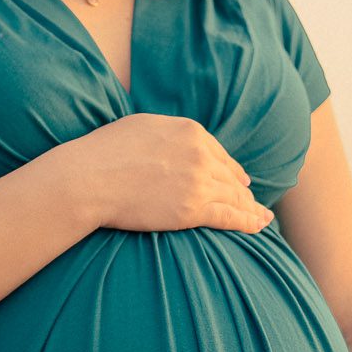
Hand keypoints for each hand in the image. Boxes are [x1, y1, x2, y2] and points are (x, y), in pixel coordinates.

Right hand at [75, 113, 273, 235]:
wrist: (89, 178)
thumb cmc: (105, 152)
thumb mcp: (143, 126)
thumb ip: (170, 133)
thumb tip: (178, 140)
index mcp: (191, 131)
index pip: (220, 154)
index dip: (231, 169)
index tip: (240, 180)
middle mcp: (201, 155)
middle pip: (230, 177)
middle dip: (243, 191)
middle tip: (253, 202)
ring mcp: (199, 183)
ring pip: (234, 197)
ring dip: (251, 208)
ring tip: (262, 217)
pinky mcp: (192, 210)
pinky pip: (230, 217)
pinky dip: (248, 222)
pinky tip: (259, 225)